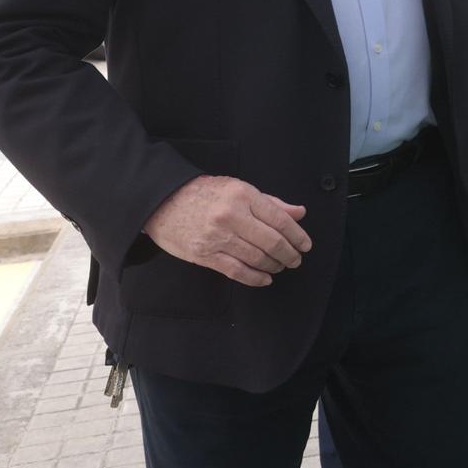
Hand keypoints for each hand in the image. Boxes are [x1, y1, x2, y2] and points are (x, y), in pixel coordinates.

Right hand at [143, 175, 311, 286]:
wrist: (162, 202)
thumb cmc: (203, 193)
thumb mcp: (238, 188)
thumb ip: (270, 203)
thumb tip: (299, 213)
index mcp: (243, 195)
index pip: (280, 220)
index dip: (298, 236)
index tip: (305, 245)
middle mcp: (231, 216)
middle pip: (271, 241)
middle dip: (289, 254)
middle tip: (296, 259)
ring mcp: (217, 237)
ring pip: (256, 258)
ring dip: (274, 265)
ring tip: (281, 266)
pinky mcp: (204, 255)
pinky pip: (236, 271)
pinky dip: (255, 278)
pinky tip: (265, 278)